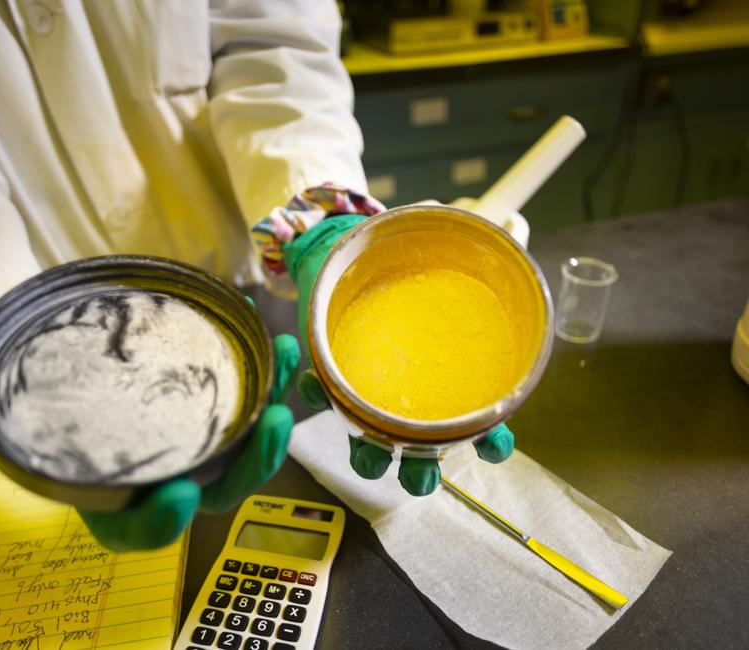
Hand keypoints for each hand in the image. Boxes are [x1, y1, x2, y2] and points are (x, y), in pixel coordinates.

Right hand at [0, 322, 300, 550]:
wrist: (55, 360)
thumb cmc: (22, 393)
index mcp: (106, 492)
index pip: (133, 529)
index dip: (157, 525)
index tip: (174, 499)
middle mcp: (156, 471)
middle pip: (213, 489)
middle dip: (249, 465)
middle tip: (270, 425)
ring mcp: (188, 438)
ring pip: (243, 446)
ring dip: (273, 411)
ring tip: (286, 368)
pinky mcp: (208, 401)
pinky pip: (248, 400)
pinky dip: (268, 375)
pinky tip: (276, 343)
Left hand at [283, 217, 514, 495]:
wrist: (352, 249)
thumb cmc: (408, 261)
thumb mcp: (448, 255)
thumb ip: (480, 250)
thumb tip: (514, 226)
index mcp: (448, 380)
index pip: (479, 424)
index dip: (492, 441)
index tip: (496, 446)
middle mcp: (411, 396)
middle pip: (422, 451)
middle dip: (422, 473)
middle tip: (420, 479)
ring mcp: (370, 390)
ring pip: (372, 442)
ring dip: (369, 455)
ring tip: (368, 455)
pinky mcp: (331, 374)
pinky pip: (324, 394)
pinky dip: (317, 393)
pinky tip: (315, 381)